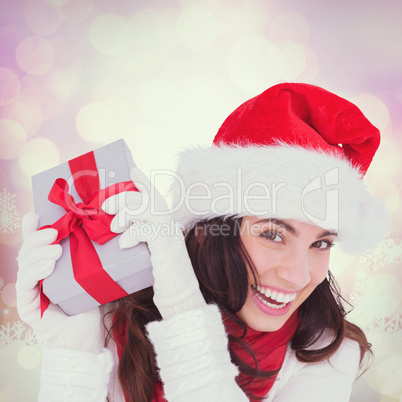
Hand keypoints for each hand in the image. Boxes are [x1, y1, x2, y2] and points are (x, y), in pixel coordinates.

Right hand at [16, 213, 101, 351]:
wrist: (88, 336)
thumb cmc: (91, 302)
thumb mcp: (90, 274)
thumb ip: (87, 256)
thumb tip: (96, 231)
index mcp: (47, 267)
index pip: (36, 245)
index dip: (32, 229)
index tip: (34, 215)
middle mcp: (35, 277)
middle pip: (28, 251)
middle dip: (37, 238)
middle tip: (54, 232)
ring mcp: (30, 291)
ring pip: (24, 265)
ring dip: (38, 253)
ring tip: (56, 250)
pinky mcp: (28, 306)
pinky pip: (25, 284)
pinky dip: (35, 272)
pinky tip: (47, 266)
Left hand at [102, 167, 204, 318]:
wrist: (179, 293)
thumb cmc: (161, 273)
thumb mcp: (150, 250)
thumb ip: (140, 234)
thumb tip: (116, 226)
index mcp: (165, 222)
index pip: (154, 196)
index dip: (144, 182)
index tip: (132, 170)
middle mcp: (170, 224)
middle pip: (147, 199)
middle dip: (123, 198)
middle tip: (105, 206)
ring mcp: (169, 234)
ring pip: (148, 210)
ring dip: (126, 215)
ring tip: (113, 227)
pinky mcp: (166, 247)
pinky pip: (149, 231)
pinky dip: (133, 235)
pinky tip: (125, 244)